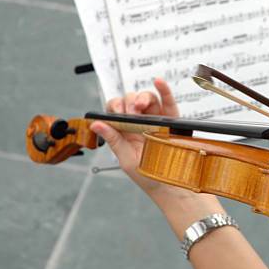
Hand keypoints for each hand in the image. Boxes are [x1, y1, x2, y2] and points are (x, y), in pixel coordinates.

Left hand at [89, 78, 187, 196]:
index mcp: (126, 130)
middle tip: (130, 113)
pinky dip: (165, 90)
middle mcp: (140, 122)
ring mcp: (157, 120)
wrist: (170, 186)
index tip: (117, 114)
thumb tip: (96, 124)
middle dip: (128, 102)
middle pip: (131, 100)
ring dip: (142, 97)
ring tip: (140, 106)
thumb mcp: (126, 159)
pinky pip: (168, 102)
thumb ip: (113, 140)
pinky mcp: (172, 121)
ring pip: (148, 98)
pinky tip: (159, 82)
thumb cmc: (147, 175)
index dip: (115, 107)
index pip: (116, 109)